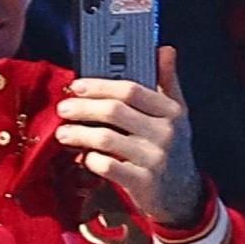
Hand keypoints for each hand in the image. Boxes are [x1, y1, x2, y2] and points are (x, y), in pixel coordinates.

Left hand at [55, 47, 201, 229]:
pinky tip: (82, 157)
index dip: (100, 86)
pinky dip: (91, 160)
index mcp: (171, 110)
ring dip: (79, 134)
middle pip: (114, 112)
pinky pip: (108, 167)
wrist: (182, 195)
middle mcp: (164, 133)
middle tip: (62, 109)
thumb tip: (165, 48)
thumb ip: (167, 80)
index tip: (76, 86)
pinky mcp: (142, 183)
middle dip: (83, 108)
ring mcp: (154, 159)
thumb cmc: (172, 147)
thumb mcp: (176, 114)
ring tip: (62, 133)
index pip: (131, 90)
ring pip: (106, 139)